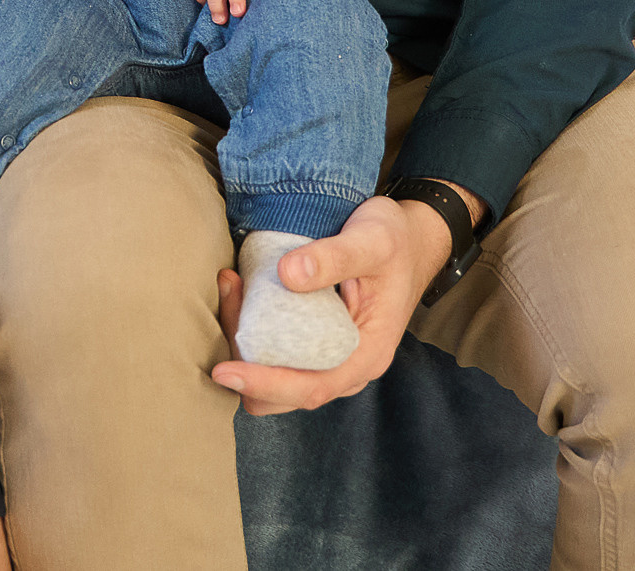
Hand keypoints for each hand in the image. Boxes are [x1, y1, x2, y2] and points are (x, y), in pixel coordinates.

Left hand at [210, 194, 460, 413]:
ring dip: (242, 341)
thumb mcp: (373, 240)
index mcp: (366, 355)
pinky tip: (242, 287)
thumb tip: (287, 275)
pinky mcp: (313, 342)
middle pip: (281, 394)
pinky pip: (275, 352)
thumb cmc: (395, 242)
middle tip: (232, 295)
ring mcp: (329, 358)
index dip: (264, 385)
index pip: (309, 389)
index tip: (223, 370)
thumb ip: (335, 257)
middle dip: (244, 359)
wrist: (410, 240)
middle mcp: (346, 367)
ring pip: (272, 374)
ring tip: (232, 284)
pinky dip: (250, 328)